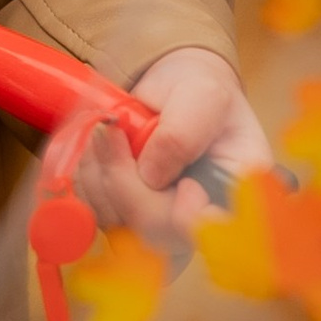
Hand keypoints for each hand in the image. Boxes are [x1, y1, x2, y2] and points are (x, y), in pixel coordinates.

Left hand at [77, 47, 271, 248]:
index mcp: (234, 194)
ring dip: (99, 177)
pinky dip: (85, 180)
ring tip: (106, 135)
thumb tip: (151, 176)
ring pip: (118, 226)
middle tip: (113, 135)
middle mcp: (200, 220)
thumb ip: (184, 134)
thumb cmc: (199, 90)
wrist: (173, 88)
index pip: (214, 231)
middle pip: (157, 233)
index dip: (190, 220)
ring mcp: (161, 224)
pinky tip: (95, 150)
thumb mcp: (204, 96)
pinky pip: (94, 215)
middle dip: (125, 184)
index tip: (185, 185)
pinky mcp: (128, 218)